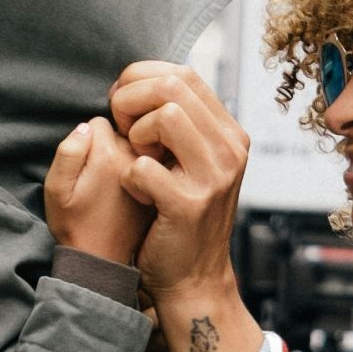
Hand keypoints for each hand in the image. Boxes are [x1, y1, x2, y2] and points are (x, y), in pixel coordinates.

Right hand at [45, 116, 153, 263]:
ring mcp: (154, 170)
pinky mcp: (164, 183)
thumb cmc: (74, 224)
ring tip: (115, 186)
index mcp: (108, 154)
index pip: (99, 122)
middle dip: (109, 144)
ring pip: (139, 144)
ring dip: (128, 156)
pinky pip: (152, 161)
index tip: (85, 166)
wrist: (103, 260)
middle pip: (123, 129)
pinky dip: (144, 169)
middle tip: (100, 177)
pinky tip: (133, 190)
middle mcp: (135, 157)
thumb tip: (86, 126)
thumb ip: (68, 152)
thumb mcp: (56, 190)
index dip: (87, 141)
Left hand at [109, 62, 249, 305]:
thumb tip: (143, 80)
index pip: (184, 73)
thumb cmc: (179, 215)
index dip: (141, 78)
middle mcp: (230, 150)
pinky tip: (138, 193)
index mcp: (230, 134)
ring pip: (165, 115)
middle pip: (173, 85)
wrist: (193, 278)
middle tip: (122, 129)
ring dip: (135, 135)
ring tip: (136, 158)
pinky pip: (143, 166)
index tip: (123, 105)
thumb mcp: (193, 162)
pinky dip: (129, 177)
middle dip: (131, 99)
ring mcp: (214, 177)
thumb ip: (181, 124)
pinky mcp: (189, 205)